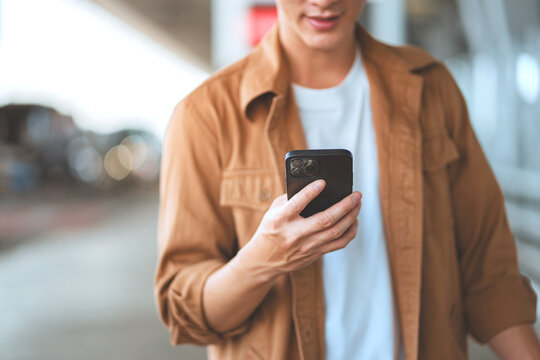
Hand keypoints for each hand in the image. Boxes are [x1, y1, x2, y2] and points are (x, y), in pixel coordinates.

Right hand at [238, 179, 361, 280]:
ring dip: (351, 217)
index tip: (323, 182)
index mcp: (280, 220)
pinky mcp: (315, 254)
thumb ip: (290, 199)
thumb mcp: (272, 212)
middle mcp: (294, 234)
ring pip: (335, 232)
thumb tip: (312, 186)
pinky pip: (338, 244)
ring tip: (358, 204)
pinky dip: (350, 232)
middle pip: (325, 220)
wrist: (263, 260)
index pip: (297, 204)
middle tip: (356, 194)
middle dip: (344, 205)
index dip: (310, 192)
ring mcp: (306, 246)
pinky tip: (353, 221)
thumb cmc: (270, 230)